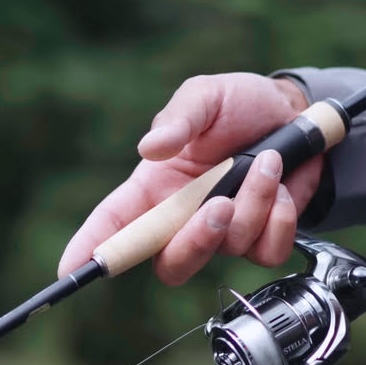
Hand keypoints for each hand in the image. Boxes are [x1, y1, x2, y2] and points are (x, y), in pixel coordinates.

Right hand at [58, 73, 322, 284]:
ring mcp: (222, 233)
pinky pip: (266, 253)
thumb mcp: (204, 96)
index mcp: (155, 187)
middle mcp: (183, 217)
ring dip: (253, 203)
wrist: (295, 113)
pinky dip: (279, 219)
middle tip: (219, 202)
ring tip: (268, 162)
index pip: (113, 223)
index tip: (70, 268)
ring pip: (226, 249)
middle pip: (169, 262)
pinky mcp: (261, 240)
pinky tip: (282, 188)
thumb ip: (179, 118)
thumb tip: (150, 148)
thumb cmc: (239, 104)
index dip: (90, 247)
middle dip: (195, 240)